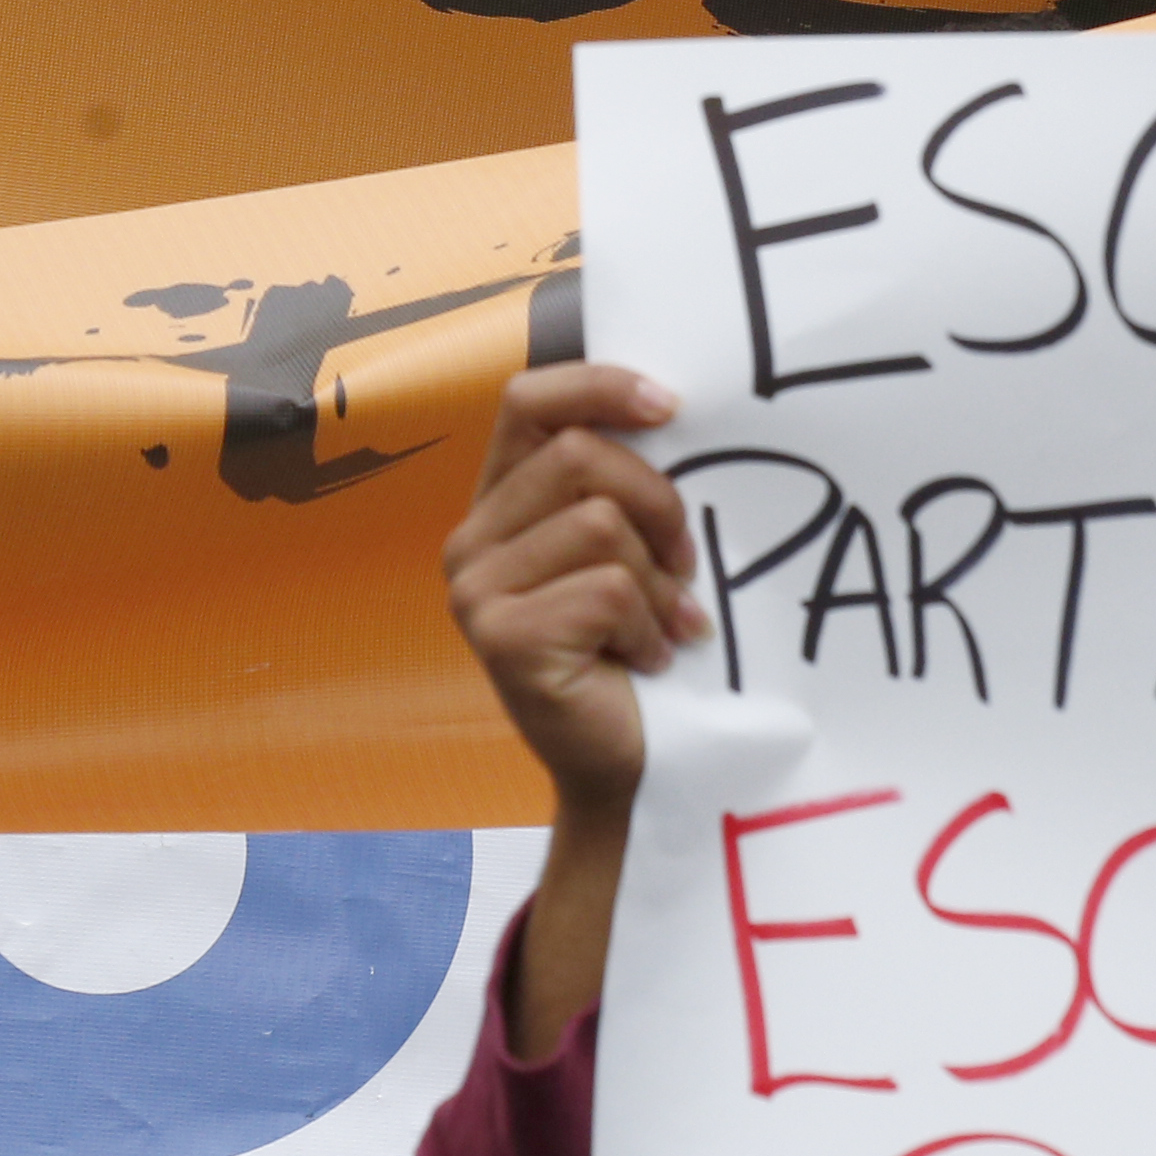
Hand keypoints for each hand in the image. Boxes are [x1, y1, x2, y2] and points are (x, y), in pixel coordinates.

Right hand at [442, 359, 699, 1054]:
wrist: (627, 770)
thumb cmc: (633, 651)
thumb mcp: (625, 552)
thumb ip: (619, 487)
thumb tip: (671, 405)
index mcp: (498, 505)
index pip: (528, 400)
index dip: (598, 385)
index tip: (668, 404)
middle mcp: (471, 542)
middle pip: (579, 456)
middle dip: (659, 504)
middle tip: (684, 564)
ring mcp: (477, 592)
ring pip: (601, 522)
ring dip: (657, 579)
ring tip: (661, 624)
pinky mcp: (503, 638)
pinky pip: (607, 588)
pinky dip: (648, 624)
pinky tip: (646, 659)